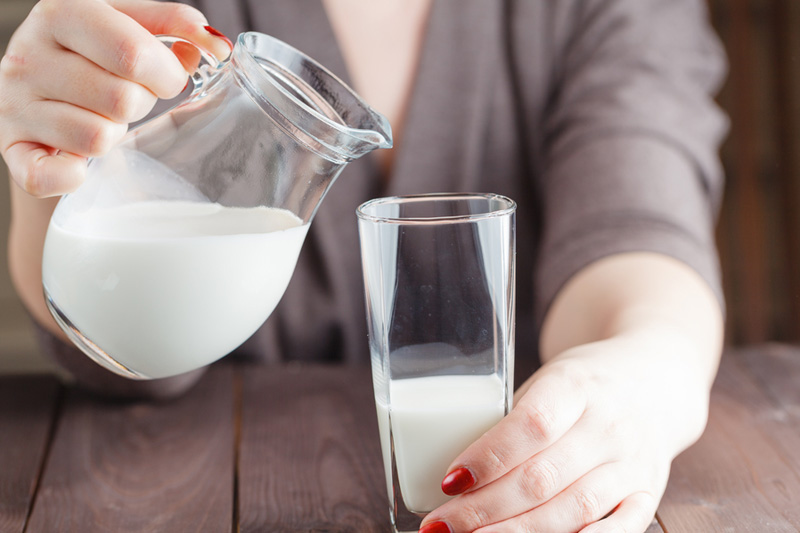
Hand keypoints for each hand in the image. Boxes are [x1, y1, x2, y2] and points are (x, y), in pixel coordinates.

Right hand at [0, 0, 231, 196]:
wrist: (37, 88)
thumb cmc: (94, 56)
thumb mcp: (130, 26)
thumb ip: (174, 26)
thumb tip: (216, 46)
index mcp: (62, 13)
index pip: (134, 53)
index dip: (166, 75)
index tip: (165, 79)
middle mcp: (29, 55)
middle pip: (121, 99)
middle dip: (141, 105)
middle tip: (129, 99)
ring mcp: (14, 103)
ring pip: (96, 138)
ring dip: (113, 136)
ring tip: (102, 120)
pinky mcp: (11, 147)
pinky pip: (47, 176)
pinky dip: (72, 175)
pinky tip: (79, 160)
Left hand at [419, 330, 711, 532]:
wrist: (653, 382)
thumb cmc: (583, 384)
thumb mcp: (547, 383)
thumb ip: (513, 424)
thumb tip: (458, 479)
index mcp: (575, 386)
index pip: (530, 426)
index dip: (488, 458)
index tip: (450, 481)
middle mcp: (607, 425)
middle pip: (543, 478)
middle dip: (485, 509)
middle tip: (442, 525)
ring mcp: (631, 463)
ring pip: (573, 510)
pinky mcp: (648, 492)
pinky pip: (618, 530)